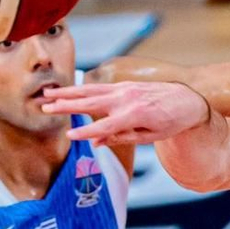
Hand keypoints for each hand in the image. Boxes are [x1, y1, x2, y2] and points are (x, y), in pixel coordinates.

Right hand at [44, 79, 210, 146]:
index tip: (68, 136)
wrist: (185, 100)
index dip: (86, 132)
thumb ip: (122, 138)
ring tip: (46, 95)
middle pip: (90, 103)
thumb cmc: (169, 123)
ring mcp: (123, 89)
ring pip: (89, 91)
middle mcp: (126, 99)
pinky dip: (79, 89)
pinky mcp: (122, 85)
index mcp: (134, 115)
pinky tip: (65, 91)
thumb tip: (95, 143)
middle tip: (44, 107)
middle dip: (66, 105)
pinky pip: (97, 87)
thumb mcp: (149, 137)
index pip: (105, 126)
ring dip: (66, 93)